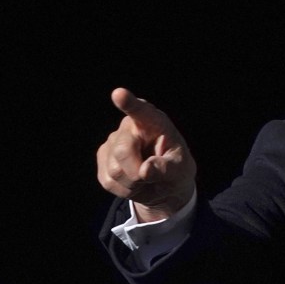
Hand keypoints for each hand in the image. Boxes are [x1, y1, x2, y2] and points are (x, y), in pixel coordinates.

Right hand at [96, 87, 196, 221]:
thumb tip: (146, 170)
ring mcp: (112, 141)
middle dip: (137, 173)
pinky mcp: (103, 158)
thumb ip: (168, 169)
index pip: (140, 111)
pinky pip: (108, 181)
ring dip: (133, 184)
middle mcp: (129, 126)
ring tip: (145, 179)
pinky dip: (124, 190)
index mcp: (153, 122)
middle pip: (122, 151)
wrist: (164, 185)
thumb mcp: (181, 170)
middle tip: (151, 177)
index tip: (119, 94)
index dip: (128, 102)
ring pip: (114, 170)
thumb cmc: (175, 170)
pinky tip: (134, 183)